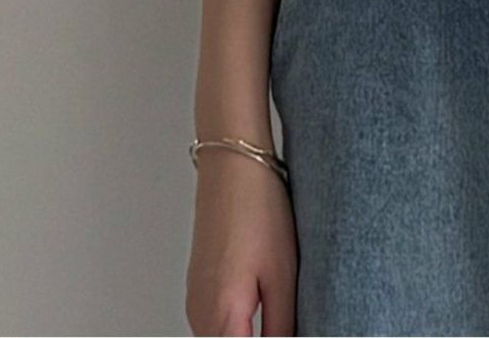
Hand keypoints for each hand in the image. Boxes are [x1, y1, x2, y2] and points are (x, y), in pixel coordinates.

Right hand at [185, 153, 297, 335]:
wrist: (233, 167)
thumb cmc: (258, 211)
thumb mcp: (283, 276)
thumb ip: (281, 327)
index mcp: (220, 319)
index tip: (293, 333)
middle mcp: (199, 318)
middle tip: (291, 324)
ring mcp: (196, 303)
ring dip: (249, 336)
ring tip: (283, 321)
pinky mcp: (200, 289)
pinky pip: (216, 326)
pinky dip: (238, 329)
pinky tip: (265, 314)